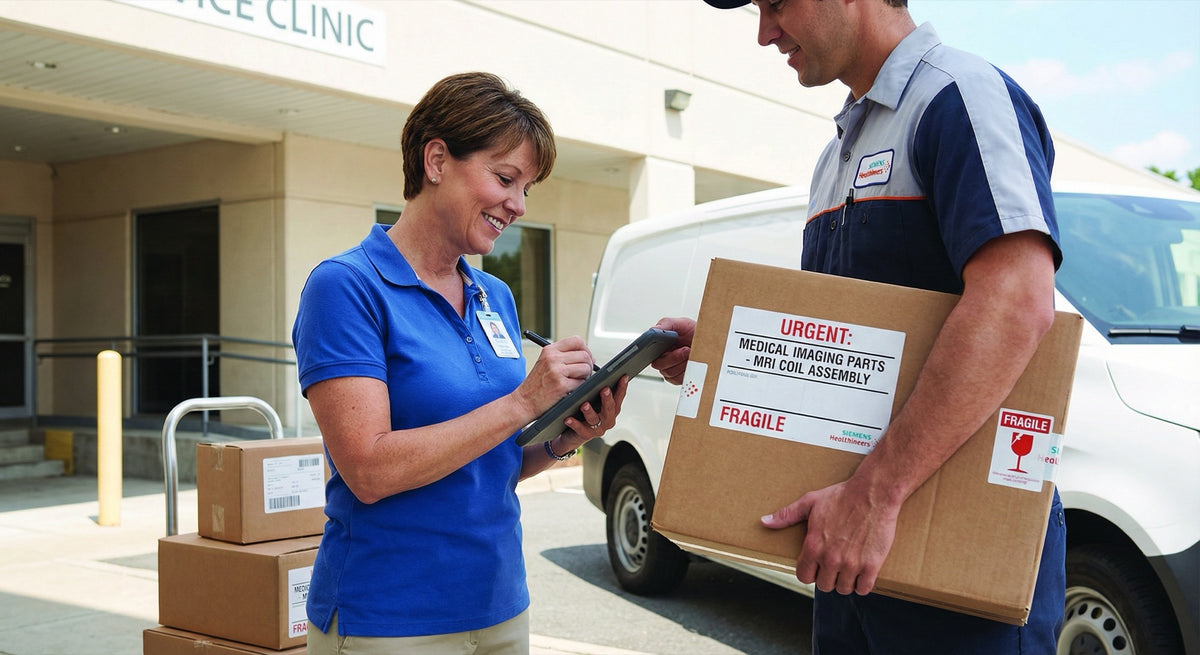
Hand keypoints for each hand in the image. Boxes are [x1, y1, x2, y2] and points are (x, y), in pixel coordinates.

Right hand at [516, 335, 597, 415]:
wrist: (523, 402)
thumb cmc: (536, 384)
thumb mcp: (545, 363)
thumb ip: (564, 356)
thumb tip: (590, 357)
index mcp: (550, 350)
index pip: (577, 341)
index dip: (586, 349)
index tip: (586, 358)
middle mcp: (552, 358)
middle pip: (584, 355)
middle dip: (589, 365)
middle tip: (585, 373)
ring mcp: (557, 371)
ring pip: (585, 368)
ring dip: (586, 376)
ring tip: (577, 381)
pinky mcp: (561, 385)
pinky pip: (582, 382)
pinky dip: (580, 387)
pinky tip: (572, 389)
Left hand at [560, 375, 628, 448]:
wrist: (572, 435)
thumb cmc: (584, 414)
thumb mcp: (593, 401)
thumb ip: (596, 391)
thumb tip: (595, 370)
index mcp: (611, 410)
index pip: (619, 397)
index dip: (622, 387)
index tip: (623, 377)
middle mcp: (607, 420)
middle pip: (609, 408)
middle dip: (607, 398)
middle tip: (605, 389)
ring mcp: (597, 429)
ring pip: (594, 419)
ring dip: (590, 411)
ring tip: (584, 404)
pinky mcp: (585, 435)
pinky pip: (580, 429)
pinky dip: (574, 423)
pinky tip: (568, 418)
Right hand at [650, 317, 695, 384]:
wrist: (710, 341)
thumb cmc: (694, 332)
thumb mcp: (681, 323)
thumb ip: (666, 324)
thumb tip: (653, 330)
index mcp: (658, 346)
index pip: (646, 352)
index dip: (648, 352)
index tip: (658, 349)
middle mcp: (662, 358)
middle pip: (658, 364)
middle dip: (673, 357)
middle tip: (685, 349)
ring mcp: (670, 369)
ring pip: (669, 372)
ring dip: (682, 362)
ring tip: (690, 353)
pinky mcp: (678, 378)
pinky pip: (678, 379)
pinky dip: (687, 370)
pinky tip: (691, 362)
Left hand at [761, 479, 900, 595]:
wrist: (873, 493)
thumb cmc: (841, 496)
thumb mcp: (810, 502)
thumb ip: (786, 515)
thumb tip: (764, 521)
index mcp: (813, 546)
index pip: (804, 577)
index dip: (809, 573)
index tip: (816, 566)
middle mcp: (830, 558)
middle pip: (824, 585)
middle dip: (827, 577)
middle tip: (834, 565)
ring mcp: (851, 564)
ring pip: (844, 589)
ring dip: (845, 582)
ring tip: (848, 569)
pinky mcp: (871, 565)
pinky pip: (863, 588)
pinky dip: (862, 584)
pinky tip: (862, 572)